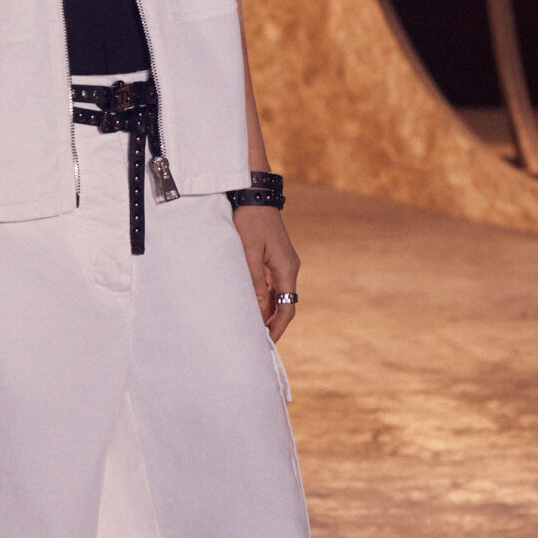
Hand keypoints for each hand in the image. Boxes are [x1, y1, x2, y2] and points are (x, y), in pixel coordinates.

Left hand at [232, 205, 298, 342]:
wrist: (254, 193)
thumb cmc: (249, 220)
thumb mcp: (248, 252)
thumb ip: (254, 282)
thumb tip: (259, 311)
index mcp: (287, 268)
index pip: (287, 308)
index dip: (277, 328)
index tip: (266, 344)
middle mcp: (289, 267)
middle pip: (284, 304)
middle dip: (271, 323)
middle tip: (254, 340)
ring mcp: (283, 262)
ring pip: (277, 295)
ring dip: (266, 310)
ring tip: (249, 326)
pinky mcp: (275, 257)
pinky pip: (272, 283)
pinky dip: (263, 297)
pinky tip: (250, 303)